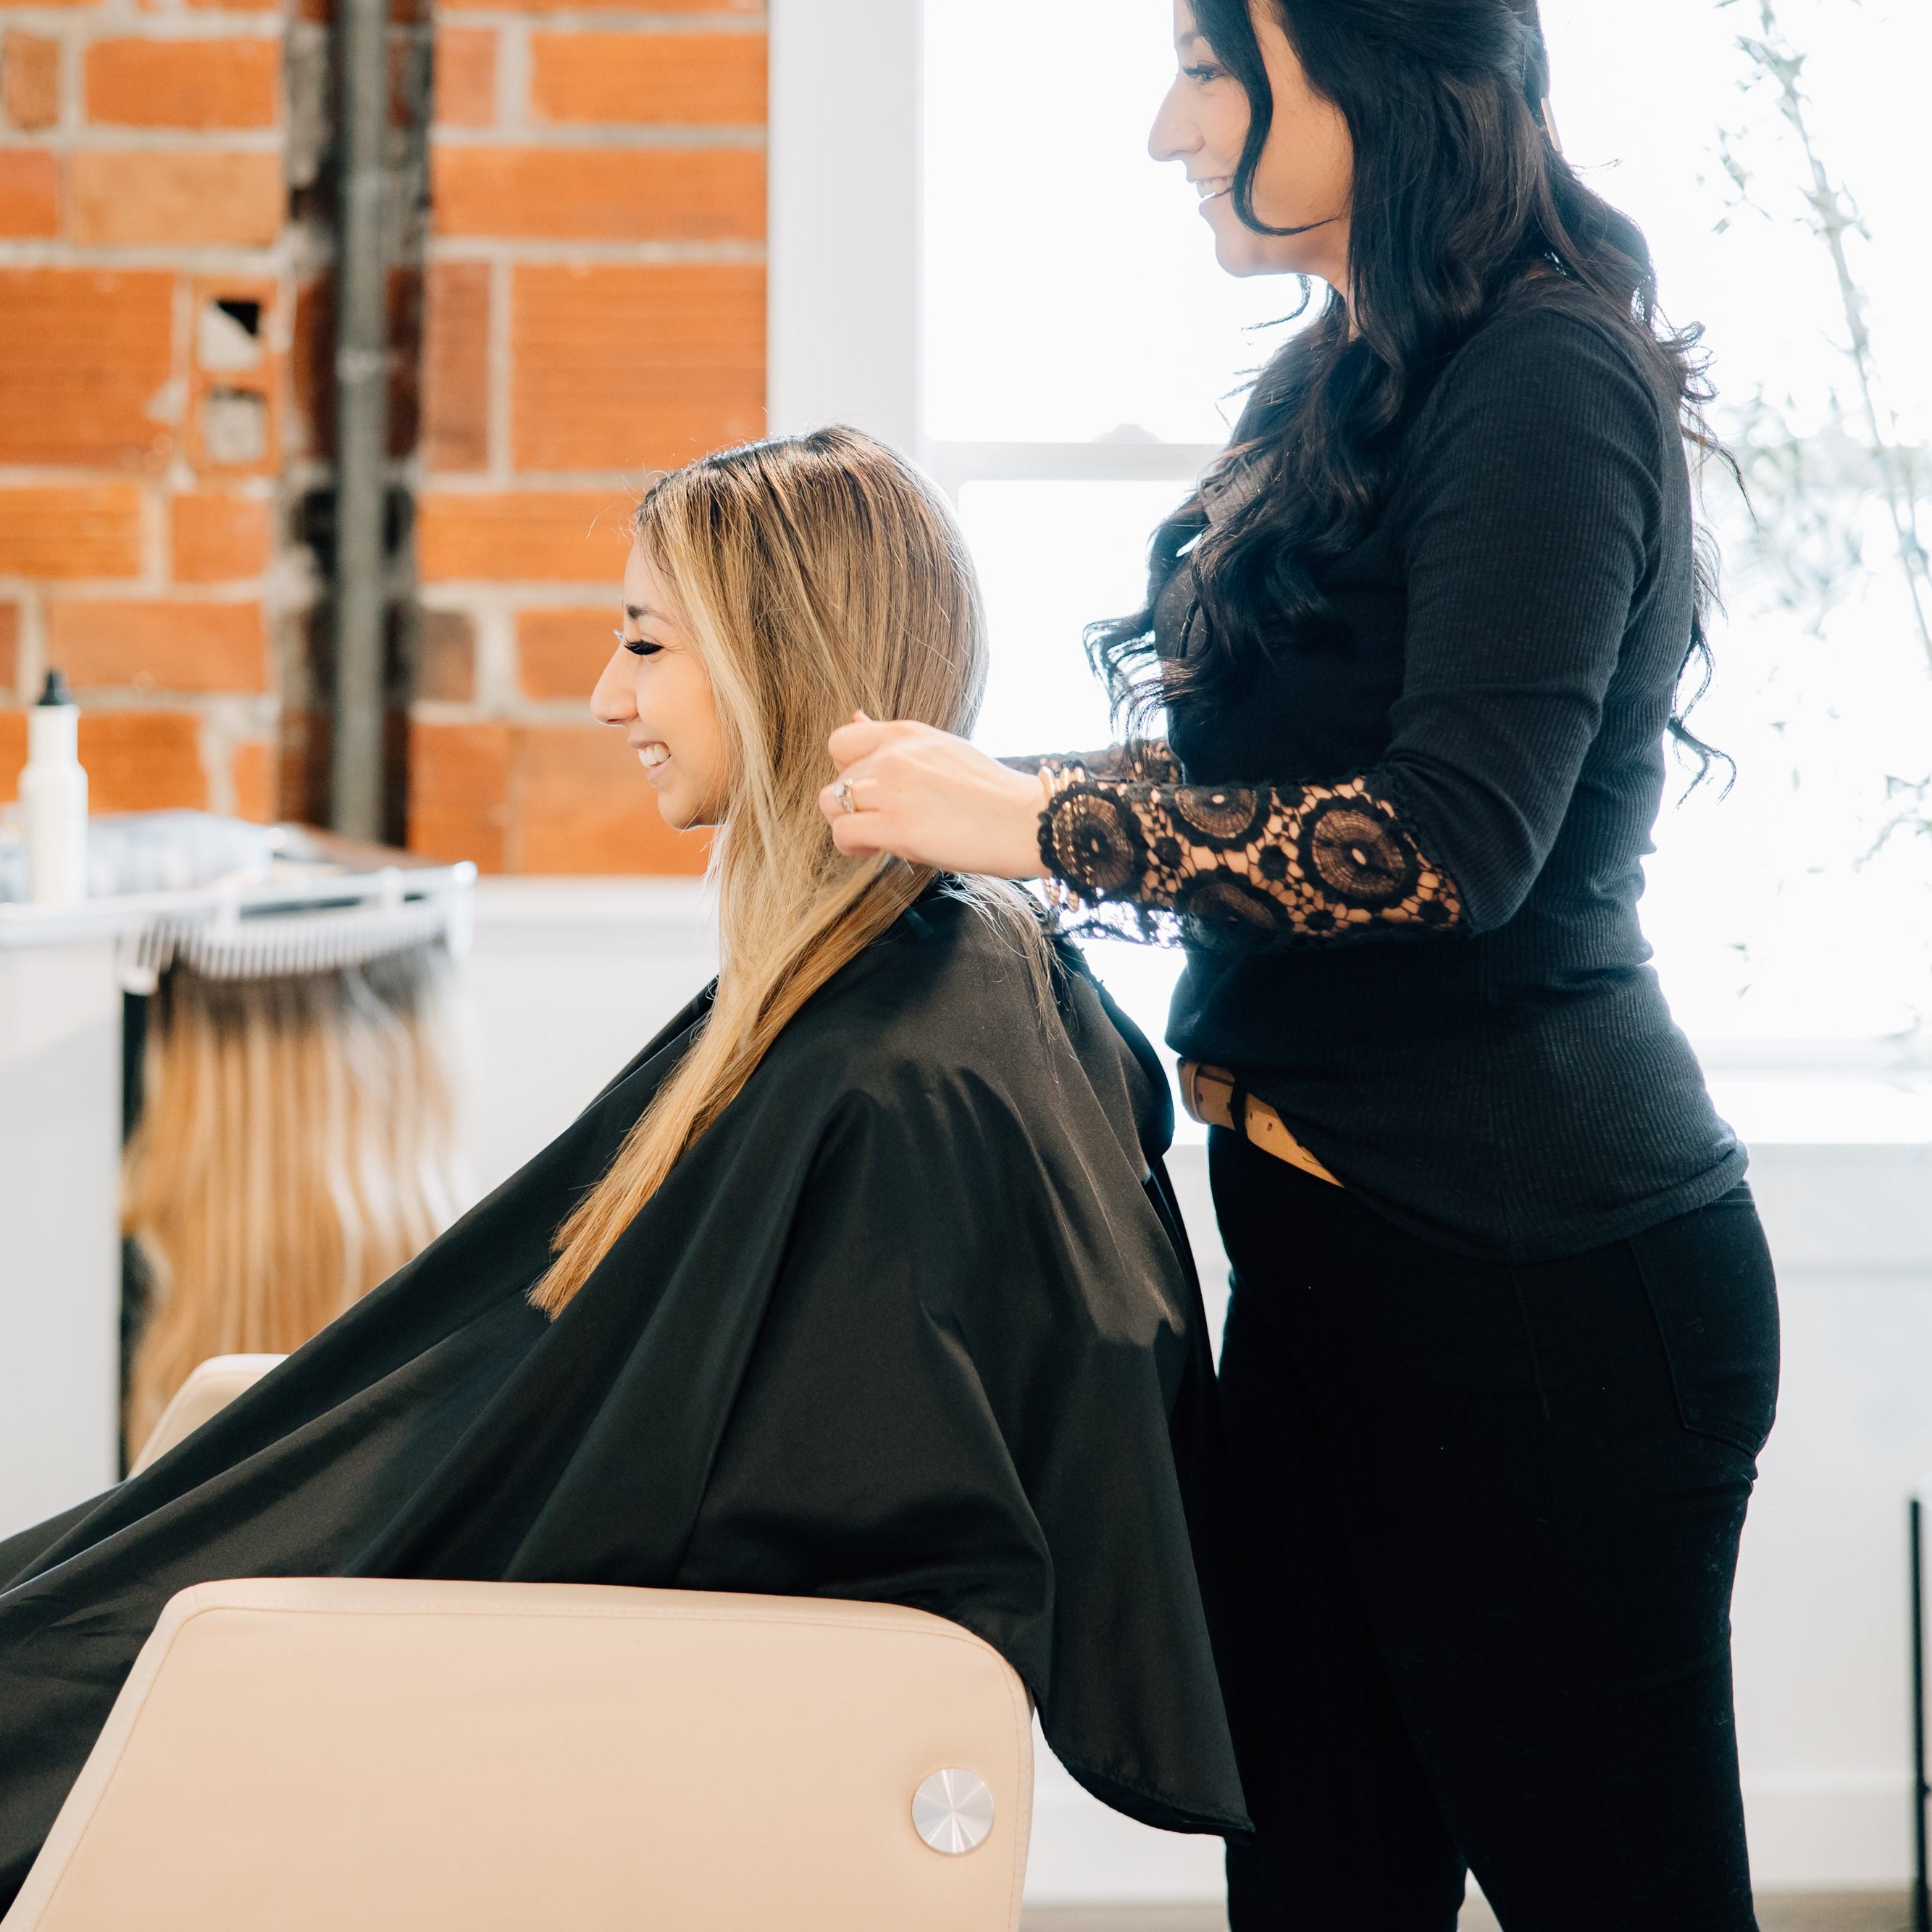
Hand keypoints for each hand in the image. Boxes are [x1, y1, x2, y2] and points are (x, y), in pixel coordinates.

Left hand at [819, 715, 1050, 878]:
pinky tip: (876, 849)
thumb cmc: (991, 793)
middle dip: (855, 805)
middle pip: (837, 780)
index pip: (841, 741)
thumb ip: (897, 742)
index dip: (847, 769)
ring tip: (876, 837)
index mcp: (906, 733)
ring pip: (831, 804)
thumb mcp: (942, 750)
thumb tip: (856, 715)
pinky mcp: (897, 826)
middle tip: (884, 821)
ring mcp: (893, 789)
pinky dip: (853, 846)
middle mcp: (894, 755)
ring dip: (849, 825)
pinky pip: (843, 833)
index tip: (870, 789)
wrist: (1026, 820)